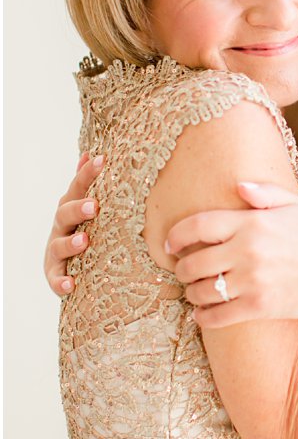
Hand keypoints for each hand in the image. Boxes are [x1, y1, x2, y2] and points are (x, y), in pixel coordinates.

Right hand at [44, 152, 103, 294]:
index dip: (87, 174)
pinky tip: (70, 284)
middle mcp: (61, 227)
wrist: (75, 265)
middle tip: (94, 205)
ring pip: (58, 245)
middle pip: (64, 214)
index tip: (100, 160)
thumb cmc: (85, 228)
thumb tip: (91, 153)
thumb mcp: (86, 205)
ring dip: (70, 243)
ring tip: (84, 241)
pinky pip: (55, 279)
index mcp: (71, 208)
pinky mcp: (55, 274)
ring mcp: (56, 251)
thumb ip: (88, 184)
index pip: (78, 188)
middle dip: (77, 208)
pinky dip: (61, 282)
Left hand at [164, 182, 297, 329]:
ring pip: (200, 291)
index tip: (170, 245)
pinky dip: (204, 317)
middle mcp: (248, 250)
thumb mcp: (297, 207)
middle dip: (181, 270)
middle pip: (192, 263)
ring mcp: (252, 280)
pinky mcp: (258, 306)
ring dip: (192, 294)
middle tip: (184, 273)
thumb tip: (238, 187)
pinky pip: (216, 316)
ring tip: (197, 293)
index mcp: (252, 222)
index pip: (197, 226)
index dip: (176, 236)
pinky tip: (205, 314)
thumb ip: (266, 193)